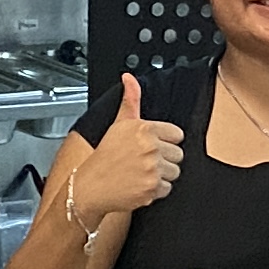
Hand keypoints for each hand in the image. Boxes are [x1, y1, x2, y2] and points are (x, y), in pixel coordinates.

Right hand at [81, 71, 183, 218]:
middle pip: (178, 154)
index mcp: (144, 128)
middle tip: (144, 162)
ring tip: (142, 173)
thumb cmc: (104, 157)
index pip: (177, 134)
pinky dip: (155, 190)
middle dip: (164, 160)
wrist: (90, 187)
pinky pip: (167, 188)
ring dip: (161, 176)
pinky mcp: (152, 187)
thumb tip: (129, 78)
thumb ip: (130, 100)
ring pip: (174, 172)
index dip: (165, 142)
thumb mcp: (118, 125)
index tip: (151, 147)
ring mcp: (152, 168)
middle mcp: (150, 147)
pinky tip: (140, 185)